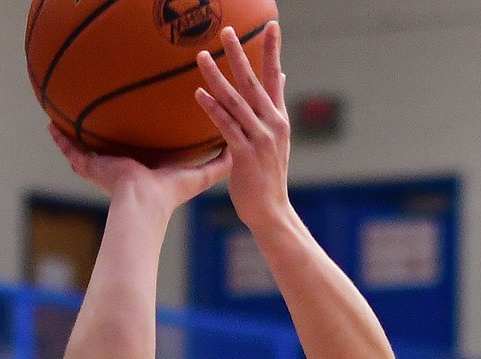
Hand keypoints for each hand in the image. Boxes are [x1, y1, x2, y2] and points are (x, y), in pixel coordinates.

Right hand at [47, 123, 228, 210]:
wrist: (143, 203)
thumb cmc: (169, 193)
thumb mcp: (197, 175)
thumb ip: (217, 165)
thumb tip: (237, 153)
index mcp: (143, 168)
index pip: (141, 150)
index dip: (140, 139)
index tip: (138, 122)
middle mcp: (120, 167)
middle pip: (110, 146)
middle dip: (103, 133)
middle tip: (96, 112)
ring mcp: (103, 167)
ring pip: (86, 146)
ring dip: (75, 132)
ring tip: (63, 113)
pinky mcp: (90, 167)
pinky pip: (71, 151)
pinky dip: (61, 140)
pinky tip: (50, 124)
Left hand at [195, 25, 290, 235]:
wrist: (271, 212)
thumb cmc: (268, 176)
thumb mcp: (277, 139)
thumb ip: (275, 105)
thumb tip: (281, 76)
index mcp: (279, 119)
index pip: (275, 77)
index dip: (273, 50)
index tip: (272, 25)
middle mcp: (272, 125)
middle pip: (253, 82)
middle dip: (239, 55)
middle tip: (226, 30)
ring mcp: (260, 139)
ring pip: (236, 101)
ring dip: (217, 77)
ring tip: (200, 56)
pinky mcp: (246, 155)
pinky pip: (227, 126)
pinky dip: (213, 109)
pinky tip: (199, 94)